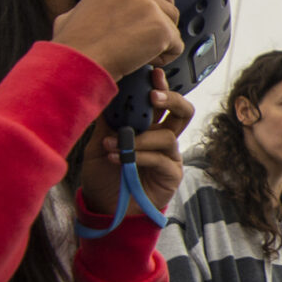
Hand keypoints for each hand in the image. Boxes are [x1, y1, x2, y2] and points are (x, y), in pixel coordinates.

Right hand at [51, 0, 182, 80]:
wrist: (78, 62)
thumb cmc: (72, 47)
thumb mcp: (72, 16)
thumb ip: (90, 9)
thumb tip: (83, 14)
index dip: (161, 0)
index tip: (154, 17)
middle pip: (169, 3)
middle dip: (165, 23)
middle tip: (151, 39)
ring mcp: (148, 6)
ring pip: (173, 24)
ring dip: (163, 42)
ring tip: (142, 54)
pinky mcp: (160, 28)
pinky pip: (177, 45)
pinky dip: (166, 57)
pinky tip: (146, 62)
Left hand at [80, 69, 194, 217]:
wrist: (104, 208)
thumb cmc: (104, 175)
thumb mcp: (99, 141)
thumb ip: (108, 120)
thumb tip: (106, 89)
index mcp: (149, 126)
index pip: (161, 101)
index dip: (160, 86)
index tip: (152, 73)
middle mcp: (163, 138)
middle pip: (183, 111)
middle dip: (171, 99)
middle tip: (153, 96)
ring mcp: (169, 156)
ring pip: (167, 136)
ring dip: (138, 138)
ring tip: (113, 144)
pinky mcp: (171, 175)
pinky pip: (161, 158)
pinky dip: (138, 156)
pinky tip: (118, 158)